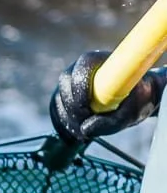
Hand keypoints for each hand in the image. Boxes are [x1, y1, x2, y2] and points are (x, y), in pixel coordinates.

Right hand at [51, 50, 166, 144]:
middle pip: (65, 82)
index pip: (82, 68)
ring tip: (83, 131)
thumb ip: (112, 121)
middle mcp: (79, 68)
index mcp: (99, 61)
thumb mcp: (132, 112)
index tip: (85, 107)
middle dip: (71, 105)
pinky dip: (64, 123)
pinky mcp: (65, 96)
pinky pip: (56, 109)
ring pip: (58, 98)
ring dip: (67, 117)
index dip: (80, 87)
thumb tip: (85, 129)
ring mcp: (70, 82)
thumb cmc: (138, 100)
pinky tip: (76, 131)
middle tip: (83, 122)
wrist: (136, 100)